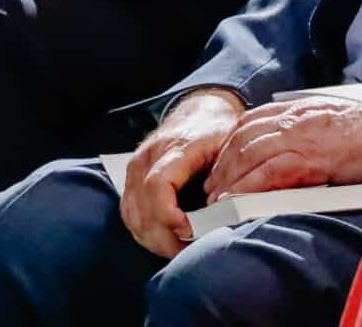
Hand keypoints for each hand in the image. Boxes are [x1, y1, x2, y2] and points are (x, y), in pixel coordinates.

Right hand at [120, 88, 244, 258]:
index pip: (158, 186)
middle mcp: (147, 158)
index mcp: (175, 147)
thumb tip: (227, 214)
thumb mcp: (231, 145)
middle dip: (166, 238)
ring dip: (156, 239)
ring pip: (133, 217)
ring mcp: (135, 169)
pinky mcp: (131, 180)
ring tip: (182, 249)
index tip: (191, 232)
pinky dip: (146, 232)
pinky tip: (168, 238)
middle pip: (143, 210)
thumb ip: (228, 176)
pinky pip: (130, 215)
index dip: (171, 217)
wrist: (200, 110)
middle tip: (192, 251)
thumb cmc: (217, 129)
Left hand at [202, 96, 361, 202]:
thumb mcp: (338, 121)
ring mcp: (304, 135)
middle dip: (223, 163)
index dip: (232, 143)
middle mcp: (297, 116)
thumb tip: (299, 149)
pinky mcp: (314, 157)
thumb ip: (313, 128)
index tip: (222, 163)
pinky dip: (247, 186)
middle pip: (244, 137)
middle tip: (212, 187)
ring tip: (217, 199)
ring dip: (228, 178)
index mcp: (302, 107)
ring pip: (250, 154)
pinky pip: (270, 172)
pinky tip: (235, 200)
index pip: (253, 120)